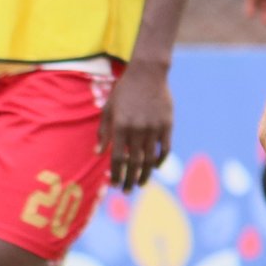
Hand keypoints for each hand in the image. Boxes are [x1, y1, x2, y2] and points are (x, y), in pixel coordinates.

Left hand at [100, 58, 173, 191]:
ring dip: (145, 175)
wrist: (148, 74)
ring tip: (141, 184)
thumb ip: (104, 132)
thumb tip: (98, 154)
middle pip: (134, 162)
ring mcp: (154, 128)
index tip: (114, 184)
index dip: (116, 174)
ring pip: (150, 159)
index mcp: (120, 126)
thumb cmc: (124, 91)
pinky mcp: (167, 125)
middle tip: (127, 191)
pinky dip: (160, 160)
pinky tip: (155, 167)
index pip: (117, 158)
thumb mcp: (109, 109)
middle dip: (130, 179)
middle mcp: (137, 130)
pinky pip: (164, 149)